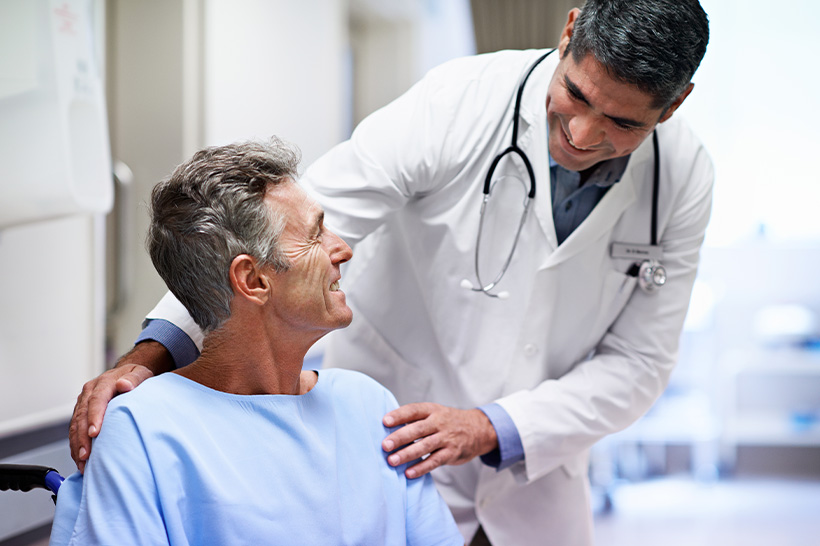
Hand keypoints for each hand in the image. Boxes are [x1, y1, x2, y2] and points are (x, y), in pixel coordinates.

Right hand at [69, 341, 173, 472]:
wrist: (127, 375)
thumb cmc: (136, 377)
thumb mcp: (140, 374)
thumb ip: (134, 379)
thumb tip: (124, 385)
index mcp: (104, 382)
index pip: (97, 400)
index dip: (94, 417)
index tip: (94, 433)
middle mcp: (90, 391)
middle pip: (82, 415)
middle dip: (82, 437)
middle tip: (86, 455)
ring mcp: (83, 401)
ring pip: (75, 424)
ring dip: (77, 444)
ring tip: (82, 462)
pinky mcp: (81, 411)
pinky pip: (74, 429)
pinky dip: (76, 444)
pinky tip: (80, 459)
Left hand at [381, 403, 497, 478]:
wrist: (478, 429)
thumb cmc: (448, 422)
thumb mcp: (435, 413)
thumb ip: (415, 419)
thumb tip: (388, 428)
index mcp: (432, 410)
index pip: (414, 410)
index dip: (399, 415)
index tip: (385, 421)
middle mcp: (439, 422)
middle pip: (418, 429)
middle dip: (400, 437)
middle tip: (385, 445)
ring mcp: (446, 438)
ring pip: (425, 446)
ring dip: (407, 454)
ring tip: (392, 461)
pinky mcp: (452, 453)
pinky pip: (435, 461)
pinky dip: (421, 467)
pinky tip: (409, 473)